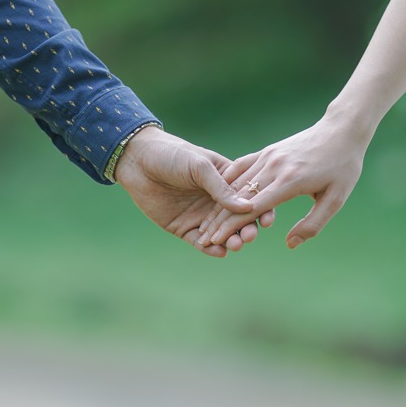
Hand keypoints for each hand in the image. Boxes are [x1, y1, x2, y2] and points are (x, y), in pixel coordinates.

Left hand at [115, 126, 276, 257]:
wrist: (137, 161)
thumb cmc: (171, 155)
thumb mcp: (199, 167)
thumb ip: (221, 187)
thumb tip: (248, 206)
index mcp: (226, 181)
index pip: (249, 198)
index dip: (261, 209)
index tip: (268, 220)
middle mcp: (216, 201)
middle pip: (238, 220)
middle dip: (247, 229)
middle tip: (249, 236)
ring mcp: (201, 216)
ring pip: (222, 234)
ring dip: (231, 241)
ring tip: (236, 245)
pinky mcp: (184, 228)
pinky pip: (201, 243)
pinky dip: (211, 249)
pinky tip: (219, 251)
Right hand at [196, 115, 366, 249]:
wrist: (342, 130)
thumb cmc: (343, 168)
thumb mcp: (335, 200)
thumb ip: (312, 224)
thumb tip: (290, 244)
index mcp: (290, 182)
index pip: (252, 208)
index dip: (231, 226)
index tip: (214, 240)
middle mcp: (274, 167)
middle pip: (238, 197)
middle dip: (218, 219)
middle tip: (203, 237)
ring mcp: (268, 156)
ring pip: (236, 182)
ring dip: (219, 203)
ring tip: (207, 221)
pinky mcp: (267, 150)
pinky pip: (241, 166)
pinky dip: (227, 181)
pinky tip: (216, 193)